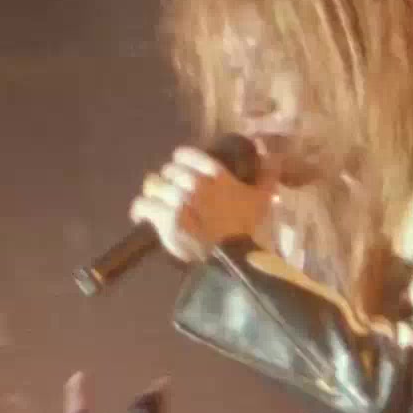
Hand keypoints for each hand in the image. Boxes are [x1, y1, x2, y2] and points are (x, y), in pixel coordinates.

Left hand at [127, 146, 272, 263]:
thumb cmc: (247, 228)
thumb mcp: (262, 198)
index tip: (180, 174)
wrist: (233, 257)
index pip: (183, 154)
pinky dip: (140, 211)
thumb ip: (268, 175)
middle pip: (166, 172)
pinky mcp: (165, 218)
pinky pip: (143, 205)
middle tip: (170, 197)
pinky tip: (141, 217)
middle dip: (167, 183)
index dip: (179, 164)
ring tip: (156, 207)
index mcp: (213, 172)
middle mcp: (193, 181)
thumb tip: (272, 156)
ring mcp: (177, 199)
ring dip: (154, 197)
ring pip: (153, 187)